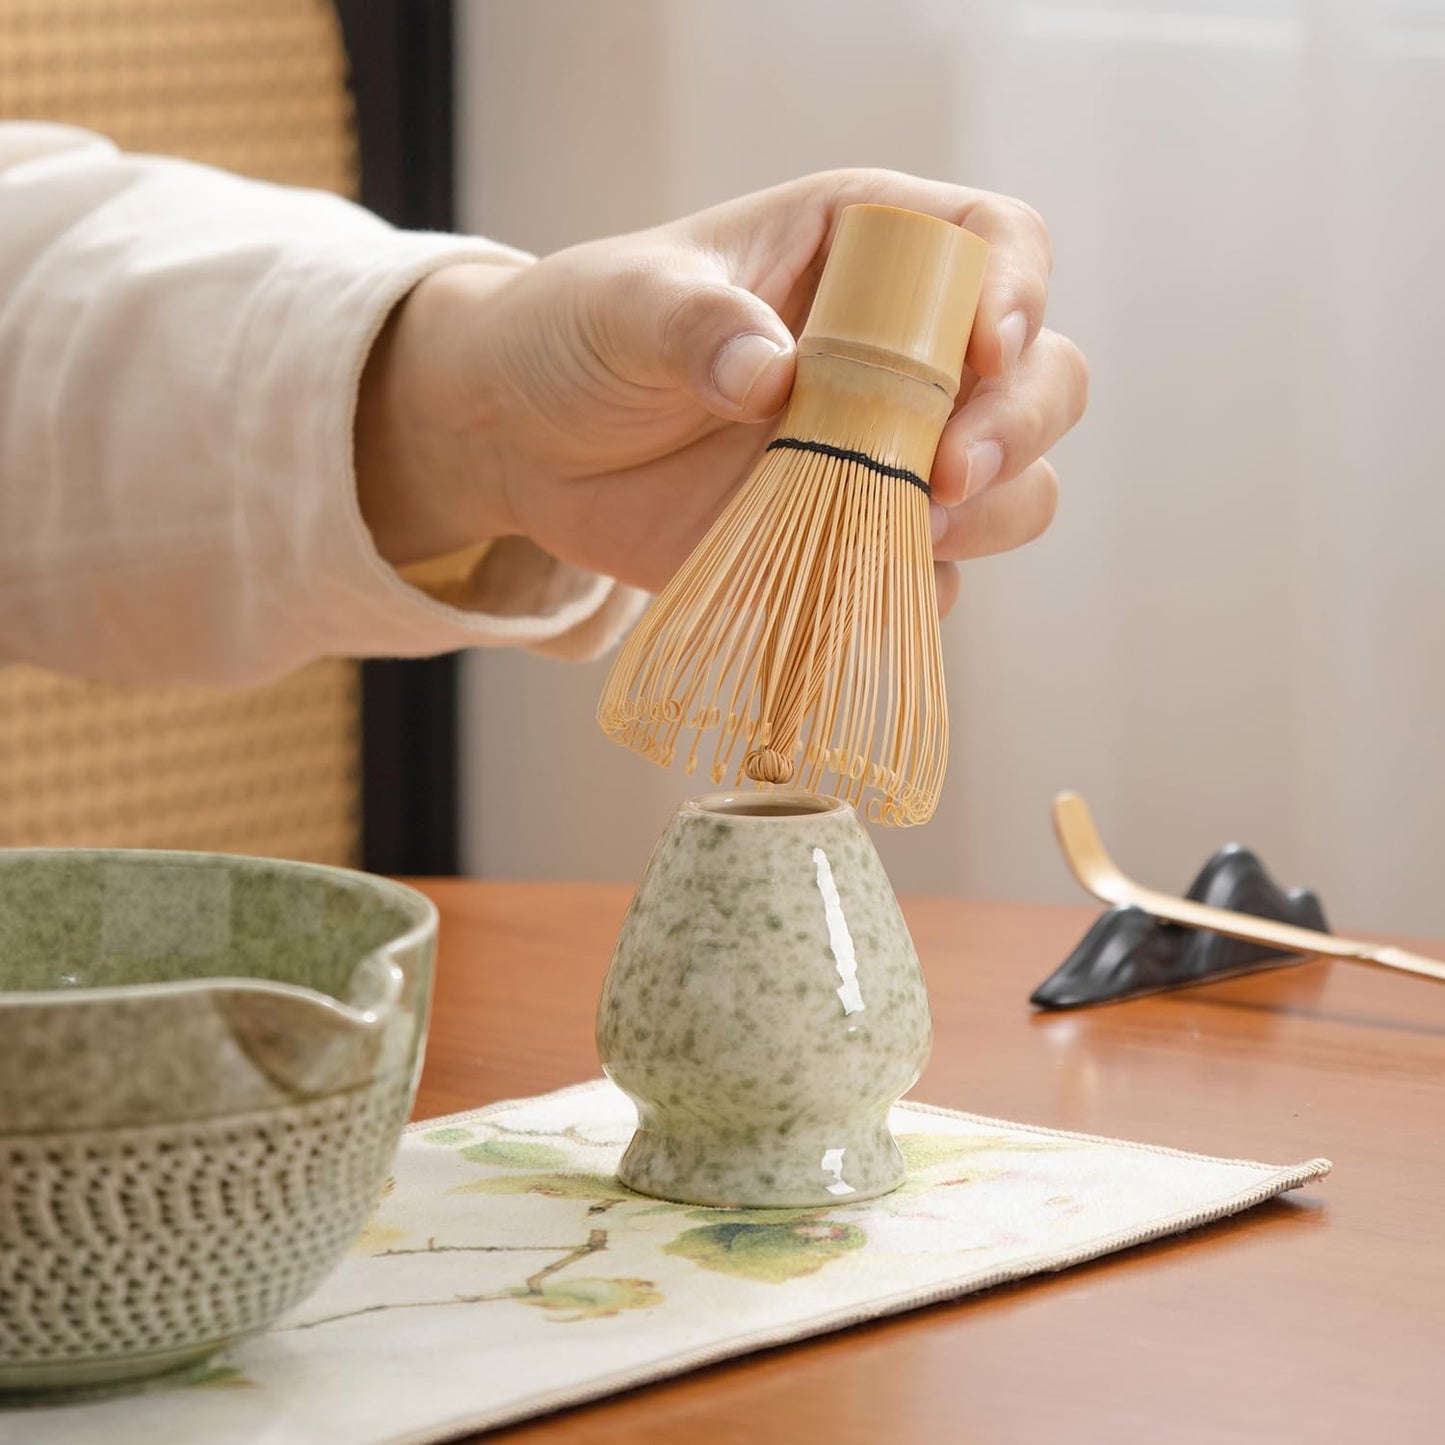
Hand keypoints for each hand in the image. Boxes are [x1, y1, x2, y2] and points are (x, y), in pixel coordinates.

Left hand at [356, 169, 1087, 614]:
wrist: (531, 443)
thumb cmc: (580, 336)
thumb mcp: (622, 307)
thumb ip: (692, 324)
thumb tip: (770, 373)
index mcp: (863, 249)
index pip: (989, 241)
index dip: (1012, 287)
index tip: (982, 348)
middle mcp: (901, 352)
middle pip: (1040, 377)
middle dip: (1018, 426)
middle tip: (944, 473)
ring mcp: (887, 453)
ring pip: (1013, 489)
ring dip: (985, 515)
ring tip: (898, 528)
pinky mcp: (856, 538)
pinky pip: (933, 576)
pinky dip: (913, 588)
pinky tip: (849, 581)